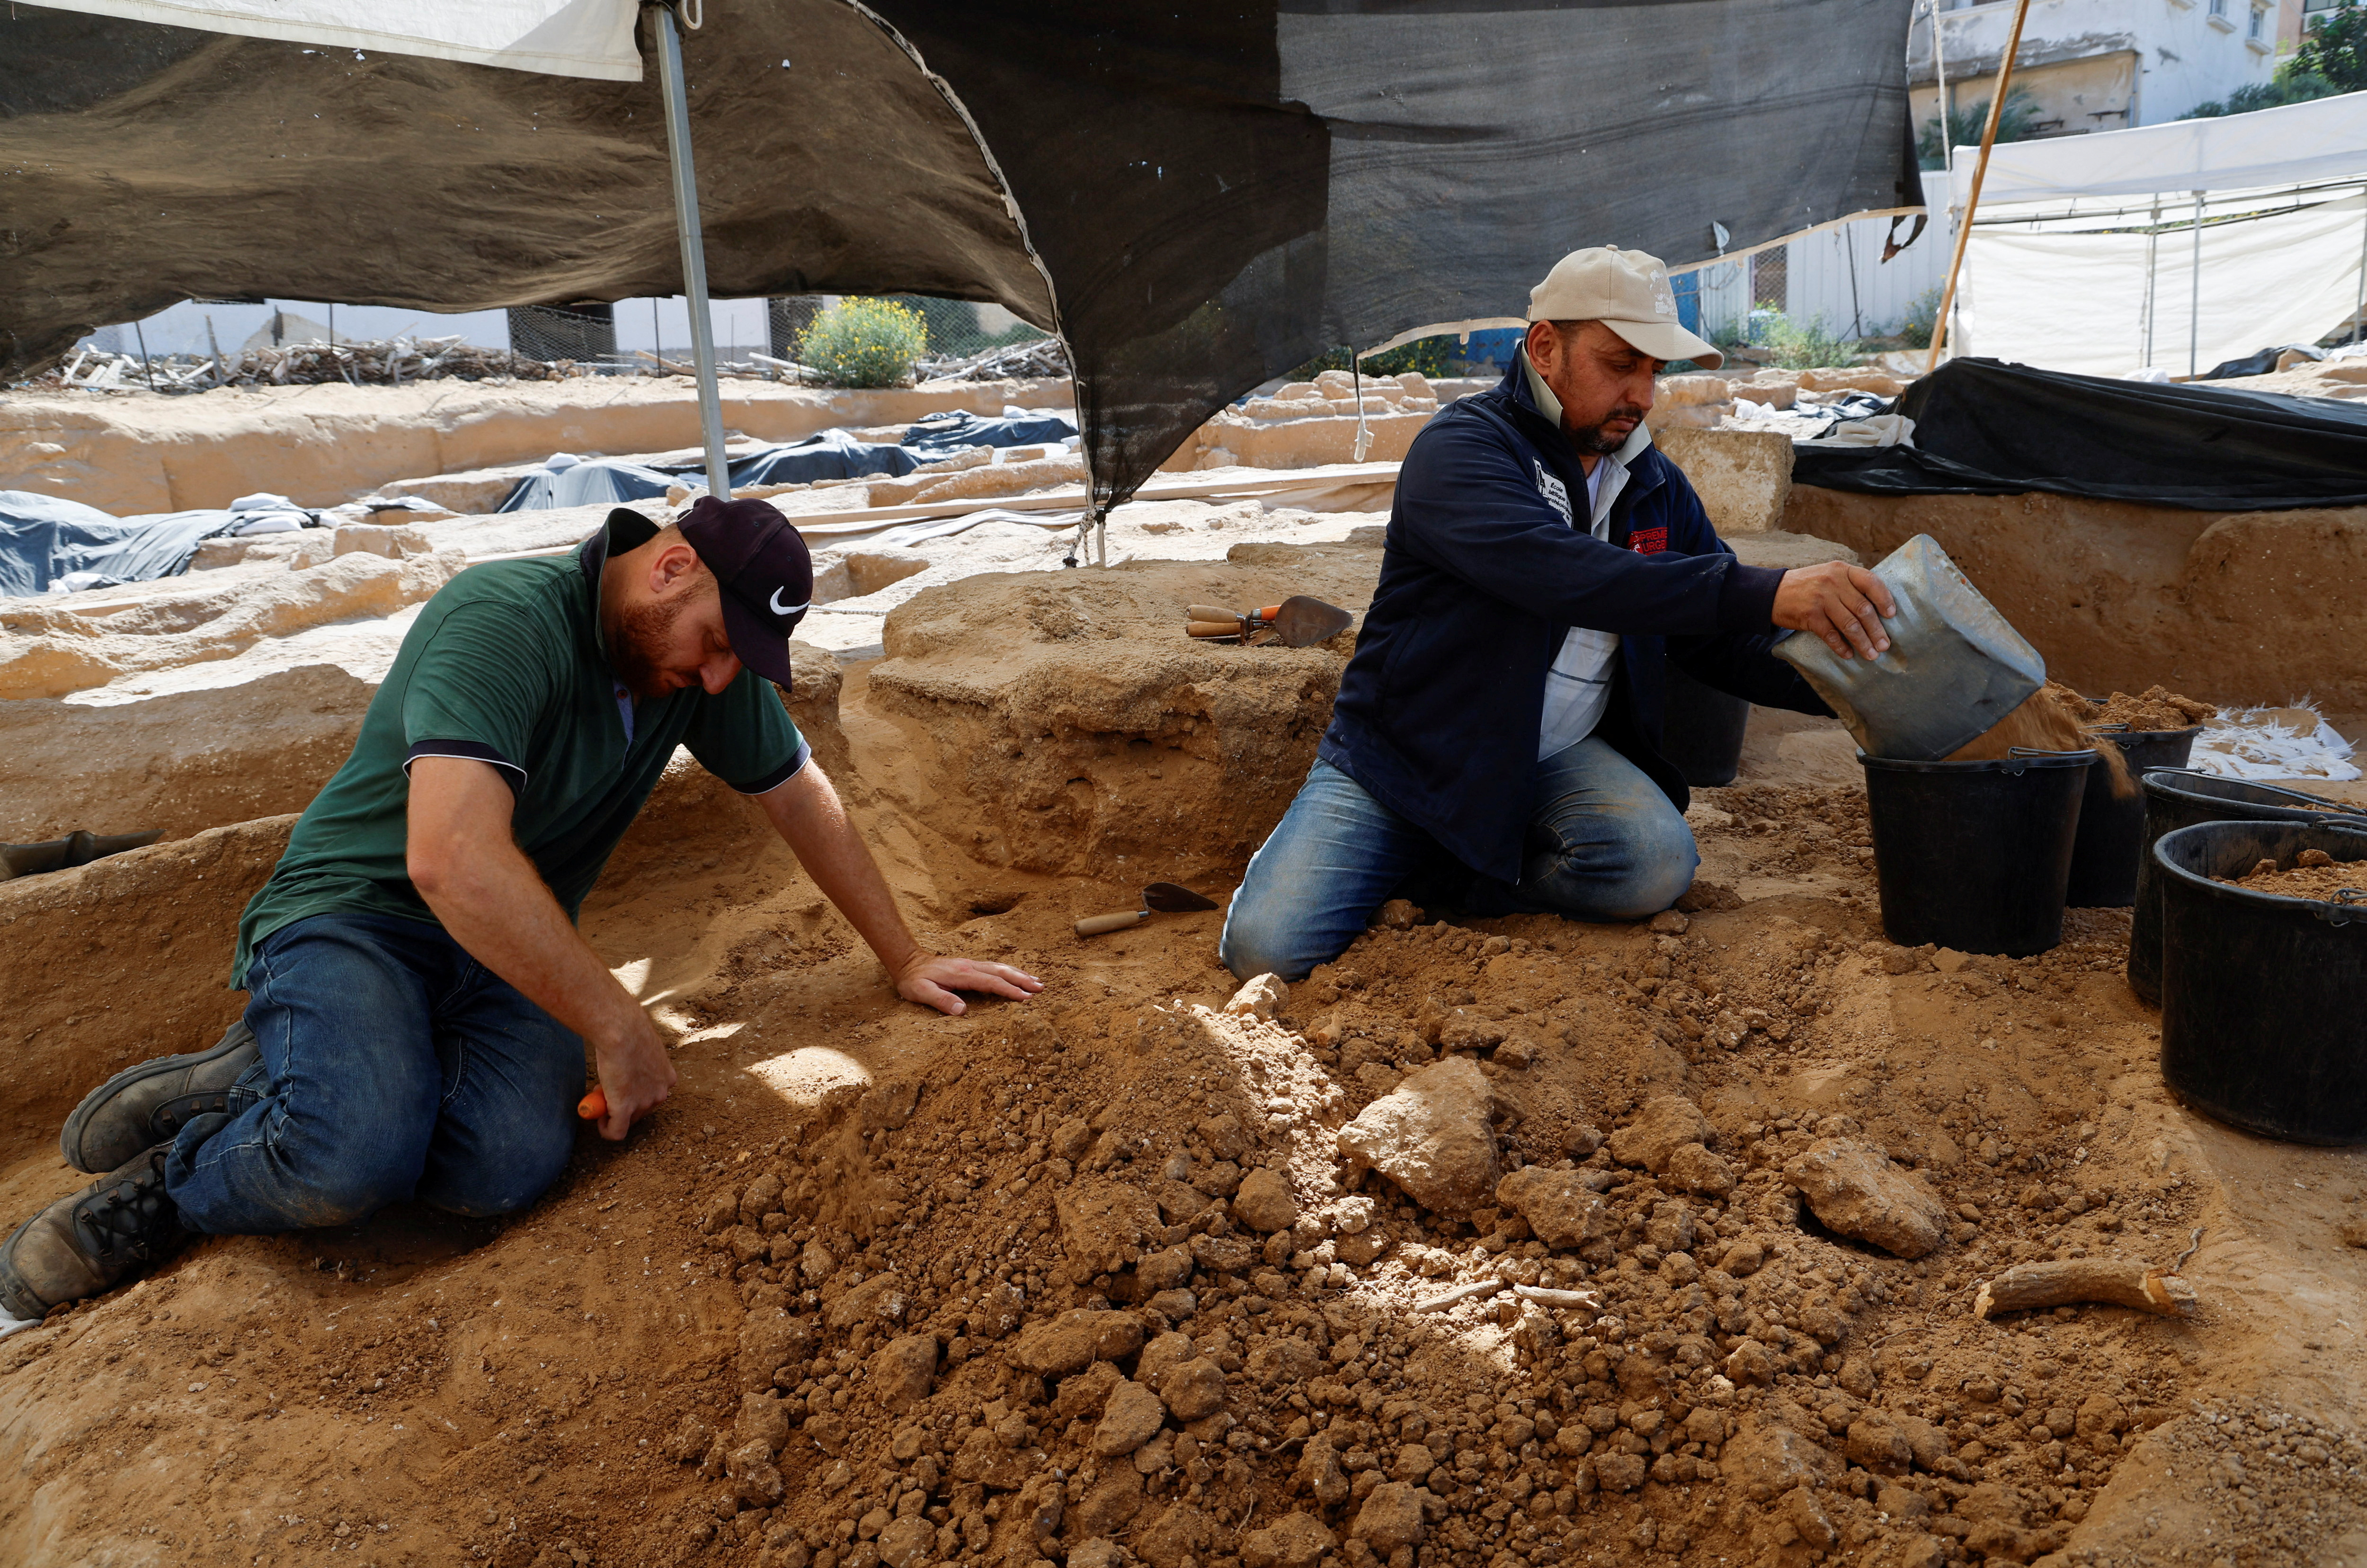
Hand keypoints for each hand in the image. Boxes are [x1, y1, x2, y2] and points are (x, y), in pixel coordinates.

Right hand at [589, 1015, 677, 1140]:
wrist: (621, 1031)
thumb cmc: (628, 1032)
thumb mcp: (643, 1050)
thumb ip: (641, 1063)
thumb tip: (628, 1067)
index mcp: (667, 1078)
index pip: (651, 1095)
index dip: (634, 1093)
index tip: (620, 1082)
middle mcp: (660, 1093)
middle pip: (640, 1110)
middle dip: (622, 1104)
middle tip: (605, 1088)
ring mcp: (644, 1103)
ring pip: (628, 1120)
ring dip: (612, 1113)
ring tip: (600, 1094)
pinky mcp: (626, 1109)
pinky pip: (616, 1131)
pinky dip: (607, 1130)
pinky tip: (599, 1121)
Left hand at [891, 951, 1044, 1015]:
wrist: (908, 962)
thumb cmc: (914, 980)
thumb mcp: (921, 992)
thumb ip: (941, 1000)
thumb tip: (963, 1011)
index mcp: (962, 974)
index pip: (991, 982)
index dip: (1009, 990)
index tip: (1026, 998)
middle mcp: (970, 966)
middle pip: (1002, 972)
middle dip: (1022, 980)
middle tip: (1041, 988)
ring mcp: (971, 964)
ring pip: (1001, 967)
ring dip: (1020, 974)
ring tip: (1037, 981)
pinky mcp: (971, 965)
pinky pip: (995, 967)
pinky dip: (1010, 971)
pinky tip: (1017, 975)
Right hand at [1773, 561, 1895, 660]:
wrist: (1773, 592)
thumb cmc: (1807, 586)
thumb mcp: (1829, 575)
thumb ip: (1850, 585)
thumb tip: (1877, 608)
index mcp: (1842, 570)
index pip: (1871, 582)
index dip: (1884, 599)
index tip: (1891, 615)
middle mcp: (1833, 582)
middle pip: (1863, 608)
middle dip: (1876, 630)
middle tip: (1884, 645)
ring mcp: (1821, 598)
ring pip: (1850, 624)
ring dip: (1863, 642)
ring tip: (1871, 654)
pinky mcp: (1810, 615)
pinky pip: (1831, 634)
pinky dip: (1841, 647)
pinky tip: (1848, 654)